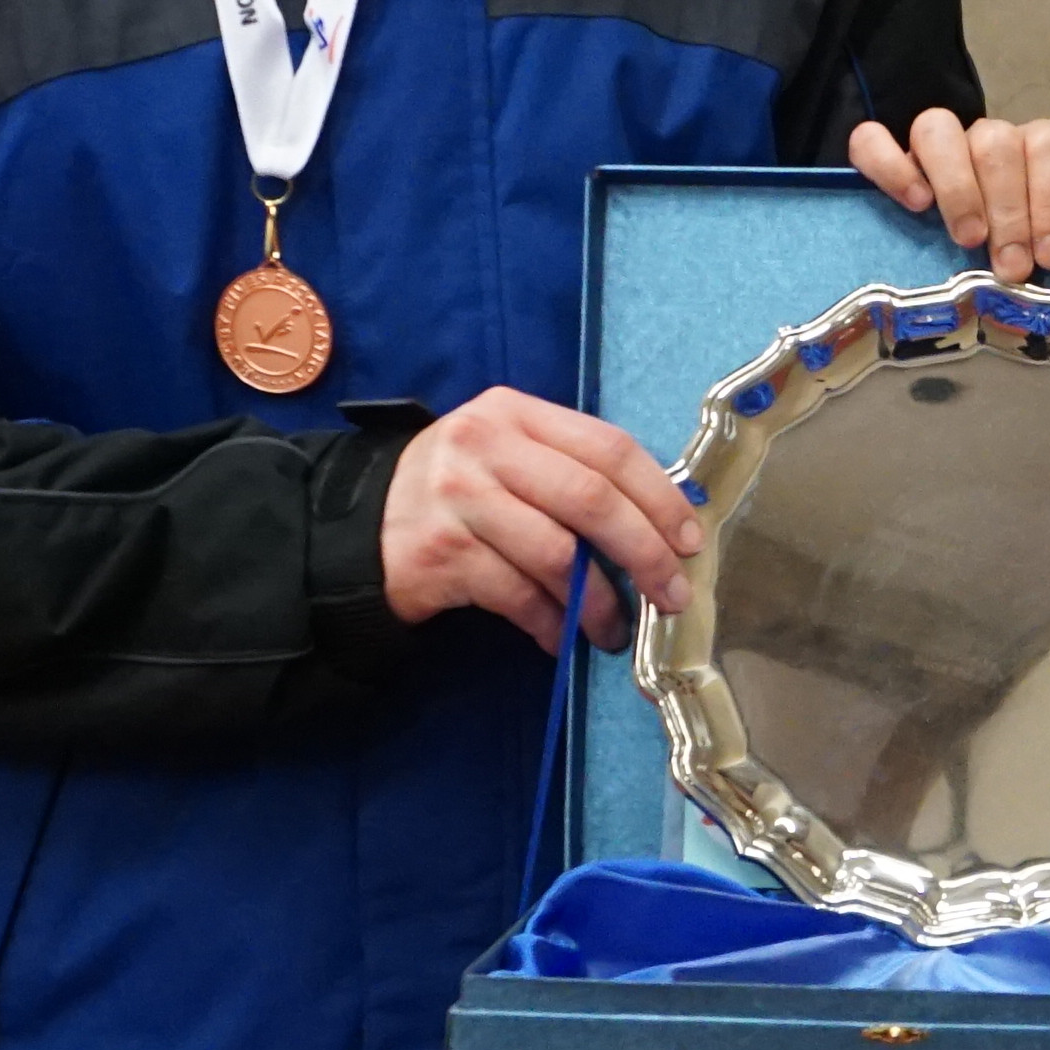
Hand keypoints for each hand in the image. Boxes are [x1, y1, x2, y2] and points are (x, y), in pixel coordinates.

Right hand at [380, 387, 706, 648]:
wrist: (359, 529)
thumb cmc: (456, 494)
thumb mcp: (505, 456)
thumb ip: (569, 471)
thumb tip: (662, 523)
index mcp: (513, 412)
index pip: (607, 447)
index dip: (659, 496)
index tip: (690, 539)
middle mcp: (483, 445)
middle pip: (590, 498)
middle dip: (644, 551)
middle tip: (672, 592)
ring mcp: (458, 497)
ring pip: (557, 554)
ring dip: (600, 601)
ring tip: (617, 629)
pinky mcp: (441, 553)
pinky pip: (518, 596)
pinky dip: (552, 624)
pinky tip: (565, 638)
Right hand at [847, 107, 1049, 282]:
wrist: (1008, 286)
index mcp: (1049, 154)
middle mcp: (995, 143)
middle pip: (994, 137)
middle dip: (1005, 204)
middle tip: (1007, 264)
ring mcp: (942, 153)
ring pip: (936, 127)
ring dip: (952, 182)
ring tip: (960, 237)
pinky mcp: (893, 169)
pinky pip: (874, 140)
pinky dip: (885, 160)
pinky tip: (905, 201)